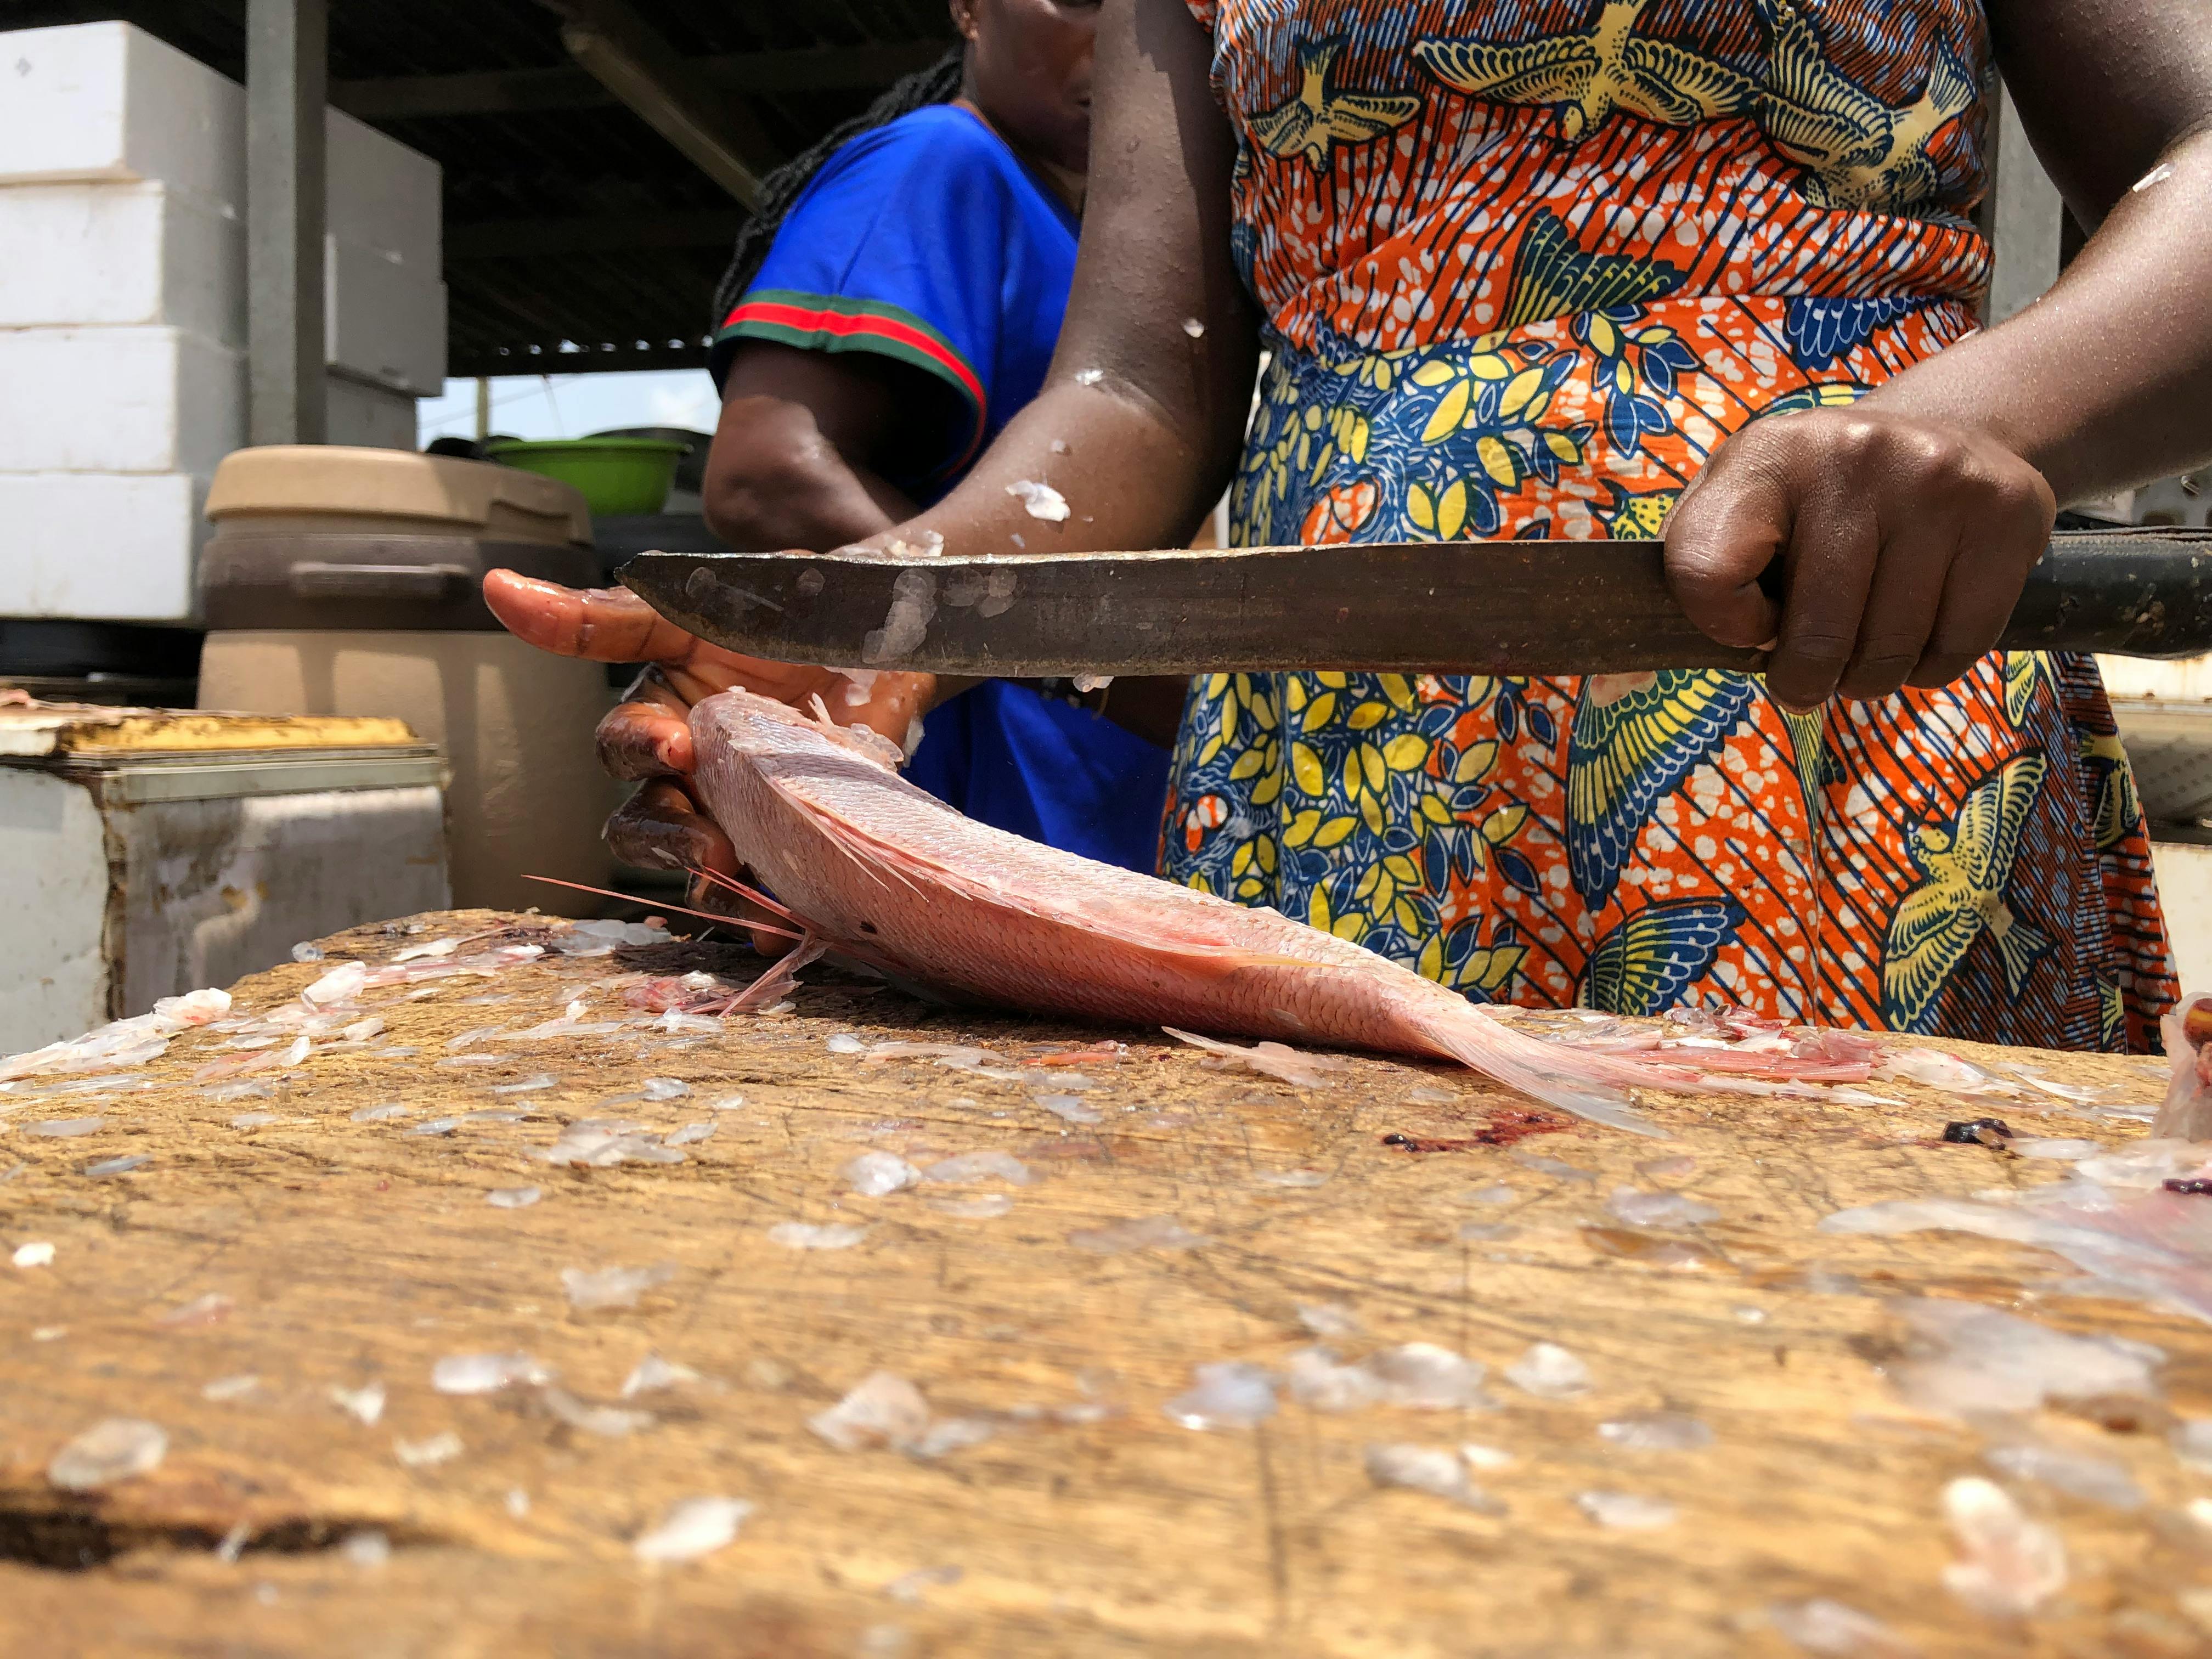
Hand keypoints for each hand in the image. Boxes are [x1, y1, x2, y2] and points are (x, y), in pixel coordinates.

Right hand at [482, 570, 932, 945]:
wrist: (893, 628)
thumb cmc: (790, 604)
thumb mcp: (703, 602)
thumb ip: (609, 614)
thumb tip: (498, 589)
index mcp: (661, 713)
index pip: (619, 747)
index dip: (637, 750)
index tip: (674, 746)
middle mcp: (693, 772)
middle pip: (644, 826)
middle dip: (669, 839)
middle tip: (710, 844)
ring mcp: (745, 810)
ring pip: (700, 869)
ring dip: (714, 890)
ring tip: (748, 898)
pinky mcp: (800, 837)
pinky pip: (772, 890)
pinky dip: (773, 914)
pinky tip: (786, 926)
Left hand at [1661, 408, 2056, 708]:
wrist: (1950, 431)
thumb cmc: (1816, 500)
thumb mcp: (1740, 508)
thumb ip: (1691, 579)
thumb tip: (1615, 687)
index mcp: (1765, 454)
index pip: (1704, 574)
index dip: (1724, 626)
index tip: (1749, 622)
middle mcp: (1854, 455)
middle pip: (1814, 636)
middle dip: (1803, 679)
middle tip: (1807, 673)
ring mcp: (1938, 481)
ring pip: (1886, 655)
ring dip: (1867, 679)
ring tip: (1862, 646)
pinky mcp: (2009, 515)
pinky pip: (1953, 650)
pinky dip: (1927, 669)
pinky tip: (1916, 630)